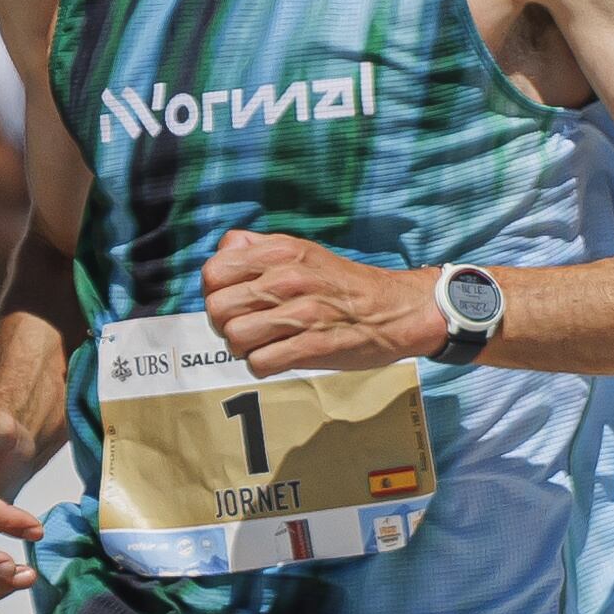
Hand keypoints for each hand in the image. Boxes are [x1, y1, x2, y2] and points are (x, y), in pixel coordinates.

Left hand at [200, 230, 442, 373]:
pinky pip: (259, 363)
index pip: (213, 272)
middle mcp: (288, 279)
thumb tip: (223, 250)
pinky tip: (280, 356)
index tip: (237, 300)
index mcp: (282, 252)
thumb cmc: (347, 285)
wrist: (400, 310)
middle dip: (226, 323)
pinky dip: (263, 366)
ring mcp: (301, 313)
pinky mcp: (313, 346)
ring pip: (234, 337)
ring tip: (264, 343)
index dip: (217, 291)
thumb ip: (259, 247)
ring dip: (243, 347)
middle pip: (217, 309)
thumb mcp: (305, 252)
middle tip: (250, 326)